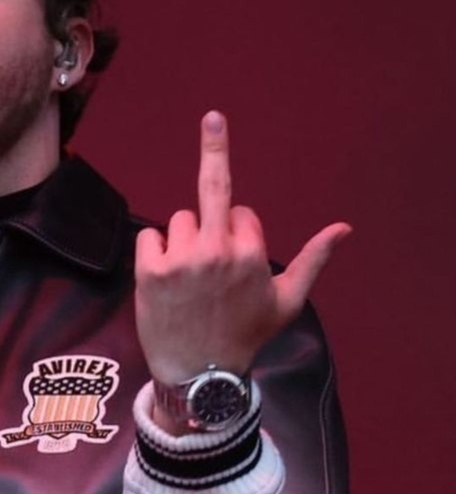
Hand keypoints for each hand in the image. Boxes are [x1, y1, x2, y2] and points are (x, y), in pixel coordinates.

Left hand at [134, 112, 352, 386]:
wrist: (199, 376)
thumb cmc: (245, 337)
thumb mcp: (287, 301)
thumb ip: (314, 259)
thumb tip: (344, 228)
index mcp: (251, 253)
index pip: (241, 213)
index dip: (238, 234)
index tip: (235, 267)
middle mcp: (217, 250)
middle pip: (211, 190)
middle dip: (215, 158)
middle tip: (214, 116)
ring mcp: (182, 259)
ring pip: (179, 220)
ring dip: (182, 240)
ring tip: (187, 281)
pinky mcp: (150, 271)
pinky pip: (150, 236)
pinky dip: (154, 252)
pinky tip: (164, 282)